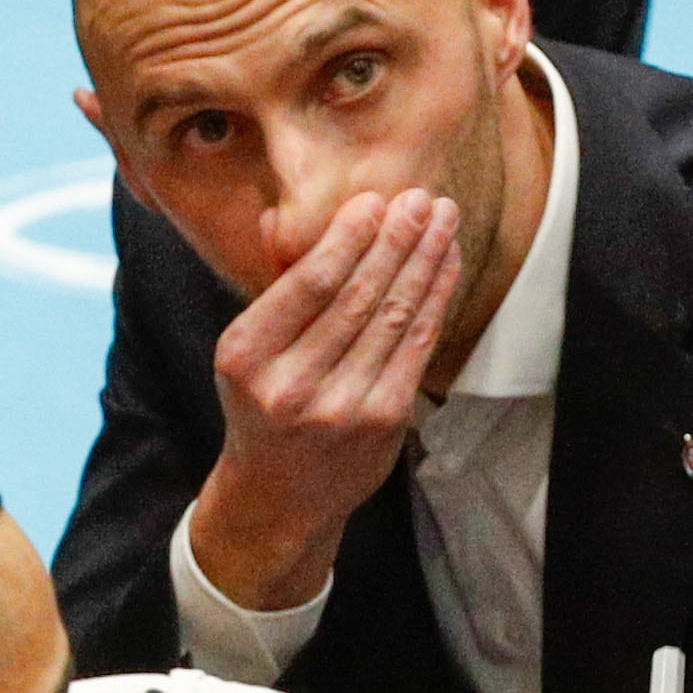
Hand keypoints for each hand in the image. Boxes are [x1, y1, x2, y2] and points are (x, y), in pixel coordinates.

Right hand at [188, 191, 464, 609]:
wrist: (278, 495)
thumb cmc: (264, 403)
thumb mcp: (248, 351)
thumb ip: (279, 290)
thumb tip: (306, 214)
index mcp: (245, 356)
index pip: (310, 283)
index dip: (350, 236)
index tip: (376, 199)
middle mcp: (291, 385)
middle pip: (359, 295)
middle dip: (397, 239)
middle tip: (423, 198)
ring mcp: (341, 407)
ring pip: (394, 316)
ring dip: (426, 260)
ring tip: (445, 219)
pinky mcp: (383, 421)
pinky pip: (417, 345)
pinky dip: (436, 298)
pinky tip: (447, 264)